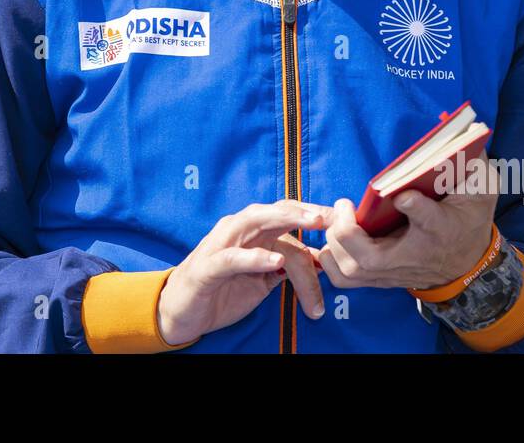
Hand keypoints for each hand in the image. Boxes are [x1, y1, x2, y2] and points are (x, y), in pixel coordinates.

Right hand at [158, 199, 330, 345]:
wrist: (181, 312)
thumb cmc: (222, 291)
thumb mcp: (261, 281)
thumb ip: (285, 268)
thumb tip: (321, 263)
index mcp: (253, 233)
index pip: (287, 217)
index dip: (313, 215)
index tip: (342, 219)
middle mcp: (238, 230)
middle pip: (275, 211)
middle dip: (305, 210)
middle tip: (332, 216)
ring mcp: (222, 244)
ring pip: (255, 221)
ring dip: (285, 219)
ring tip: (312, 223)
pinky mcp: (208, 267)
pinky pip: (233, 257)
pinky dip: (255, 257)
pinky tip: (275, 261)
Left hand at [316, 154, 499, 290]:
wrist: (469, 264)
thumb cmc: (467, 220)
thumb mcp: (479, 189)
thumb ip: (467, 165)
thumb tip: (459, 135)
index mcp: (441, 227)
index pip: (428, 219)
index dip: (415, 207)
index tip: (403, 195)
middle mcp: (414, 255)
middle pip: (372, 259)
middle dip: (348, 232)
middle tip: (345, 204)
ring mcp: (394, 272)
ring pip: (353, 270)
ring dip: (335, 245)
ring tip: (337, 218)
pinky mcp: (380, 278)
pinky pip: (345, 279)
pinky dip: (328, 261)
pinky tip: (325, 237)